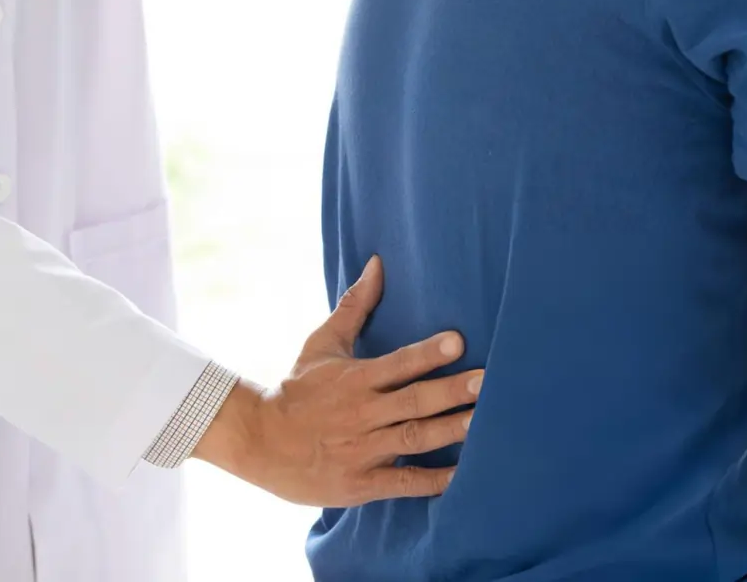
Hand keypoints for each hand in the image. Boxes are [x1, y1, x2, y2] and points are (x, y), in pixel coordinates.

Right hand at [193, 257, 481, 506]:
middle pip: (413, 402)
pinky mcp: (361, 483)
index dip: (427, 353)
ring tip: (485, 423)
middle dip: (451, 392)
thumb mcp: (323, 344)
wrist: (258, 441)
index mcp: (355, 379)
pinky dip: (433, 481)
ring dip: (450, 432)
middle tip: (488, 383)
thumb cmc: (297, 388)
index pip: (397, 364)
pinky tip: (463, 474)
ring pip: (413, 440)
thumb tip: (378, 263)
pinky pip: (403, 482)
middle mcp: (362, 414)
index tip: (458, 341)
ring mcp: (362, 450)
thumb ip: (355, 306)